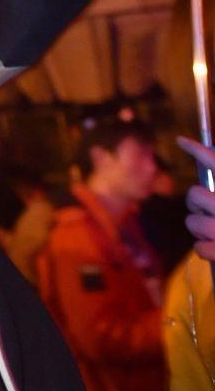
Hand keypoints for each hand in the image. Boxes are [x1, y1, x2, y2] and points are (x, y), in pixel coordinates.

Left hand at [177, 135, 214, 259]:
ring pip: (192, 222)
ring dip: (198, 228)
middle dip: (196, 202)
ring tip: (214, 231)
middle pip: (193, 195)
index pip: (213, 160)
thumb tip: (210, 170)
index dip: (195, 148)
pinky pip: (198, 248)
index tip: (180, 141)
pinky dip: (204, 250)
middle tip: (207, 209)